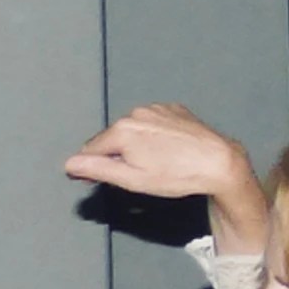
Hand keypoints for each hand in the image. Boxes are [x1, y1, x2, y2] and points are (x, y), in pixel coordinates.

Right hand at [66, 102, 270, 249]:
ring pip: (133, 128)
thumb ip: (98, 169)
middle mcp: (136, 113)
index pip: (90, 149)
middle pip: (112, 137)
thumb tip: (70, 164)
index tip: (94, 179)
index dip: (91, 166)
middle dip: (116, 154)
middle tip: (137, 174)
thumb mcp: (133, 180)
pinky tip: (169, 150)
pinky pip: (154, 122)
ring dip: (136, 143)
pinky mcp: (174, 110)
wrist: (219, 162)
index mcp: (122, 130)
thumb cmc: (177, 175)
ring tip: (158, 163)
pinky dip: (155, 135)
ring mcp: (156, 109)